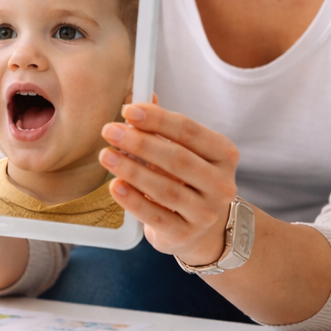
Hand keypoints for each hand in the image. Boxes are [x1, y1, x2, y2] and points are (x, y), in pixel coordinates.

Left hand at [100, 102, 237, 267]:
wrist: (203, 229)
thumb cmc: (189, 180)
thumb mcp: (185, 150)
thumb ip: (163, 126)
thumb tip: (140, 96)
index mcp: (224, 154)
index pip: (190, 131)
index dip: (158, 119)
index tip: (128, 110)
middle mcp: (221, 184)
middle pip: (178, 159)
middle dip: (140, 143)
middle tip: (110, 131)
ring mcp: (206, 213)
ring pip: (166, 189)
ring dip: (132, 170)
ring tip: (106, 156)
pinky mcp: (185, 234)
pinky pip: (155, 216)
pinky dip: (133, 200)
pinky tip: (115, 186)